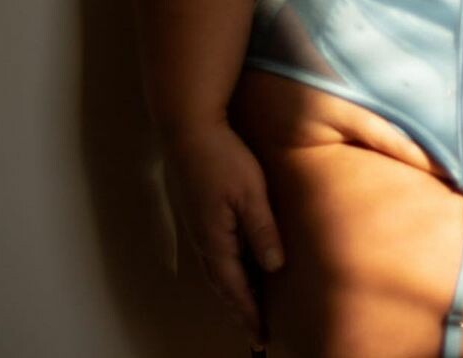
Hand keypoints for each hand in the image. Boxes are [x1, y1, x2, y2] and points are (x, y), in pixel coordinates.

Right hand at [159, 120, 284, 348]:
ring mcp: (198, 225)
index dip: (249, 313)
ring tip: (250, 306)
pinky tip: (238, 264)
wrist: (187, 126)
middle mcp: (203, 239)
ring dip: (233, 290)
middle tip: (257, 332)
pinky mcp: (198, 210)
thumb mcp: (250, 193)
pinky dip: (227, 268)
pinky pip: (214, 251)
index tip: (261, 338)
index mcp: (215, 240)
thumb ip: (262, 231)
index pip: (234, 288)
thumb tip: (275, 267)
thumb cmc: (222, 156)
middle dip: (240, 309)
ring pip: (217, 269)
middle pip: (223, 285)